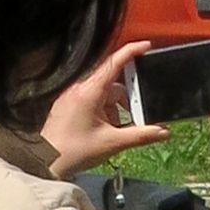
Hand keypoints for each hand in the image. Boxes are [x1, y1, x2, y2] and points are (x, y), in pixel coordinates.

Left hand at [42, 42, 171, 176]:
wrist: (45, 163)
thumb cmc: (74, 151)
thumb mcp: (113, 143)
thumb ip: (141, 135)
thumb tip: (164, 132)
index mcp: (90, 92)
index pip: (114, 63)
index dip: (132, 51)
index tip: (146, 46)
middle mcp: (80, 90)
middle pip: (113, 84)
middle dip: (128, 99)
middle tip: (138, 116)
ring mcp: (73, 98)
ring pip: (104, 95)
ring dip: (116, 109)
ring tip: (118, 131)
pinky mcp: (68, 107)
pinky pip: (93, 102)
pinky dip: (105, 113)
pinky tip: (107, 131)